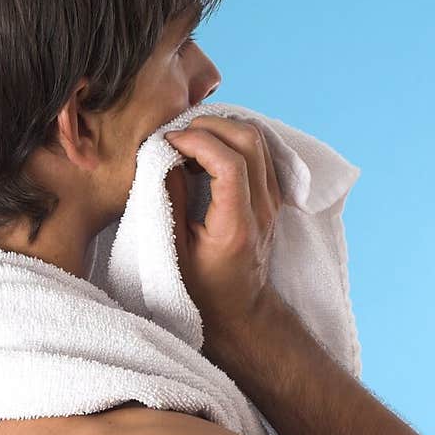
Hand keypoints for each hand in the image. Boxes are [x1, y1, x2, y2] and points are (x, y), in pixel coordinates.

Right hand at [164, 115, 282, 332]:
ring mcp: (271, 200)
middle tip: (179, 136)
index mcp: (236, 225)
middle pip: (249, 140)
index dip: (197, 141)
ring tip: (191, 142)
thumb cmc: (201, 288)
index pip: (230, 162)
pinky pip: (259, 151)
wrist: (238, 309)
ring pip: (257, 139)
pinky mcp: (271, 196)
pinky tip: (208, 152)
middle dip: (210, 125)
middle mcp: (261, 208)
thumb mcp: (174, 250)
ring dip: (222, 129)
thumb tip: (163, 156)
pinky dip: (233, 140)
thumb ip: (170, 200)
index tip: (169, 142)